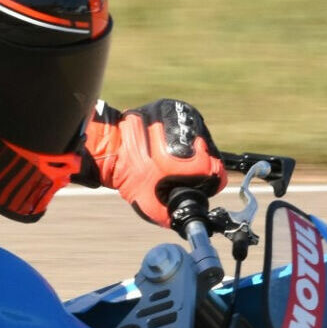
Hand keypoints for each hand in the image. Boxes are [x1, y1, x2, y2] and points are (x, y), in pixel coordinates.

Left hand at [82, 99, 224, 226]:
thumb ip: (170, 216)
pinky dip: (180, 135)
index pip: (216, 172)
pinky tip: (166, 143)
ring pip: (200, 137)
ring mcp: (185, 116)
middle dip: (196, 166)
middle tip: (177, 173)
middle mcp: (195, 133)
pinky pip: (187, 124)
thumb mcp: (151, 203)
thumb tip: (181, 221)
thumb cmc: (129, 174)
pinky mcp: (175, 106)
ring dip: (189, 149)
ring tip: (170, 157)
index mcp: (196, 158)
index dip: (205, 183)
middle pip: (209, 154)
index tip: (195, 185)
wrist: (110, 148)